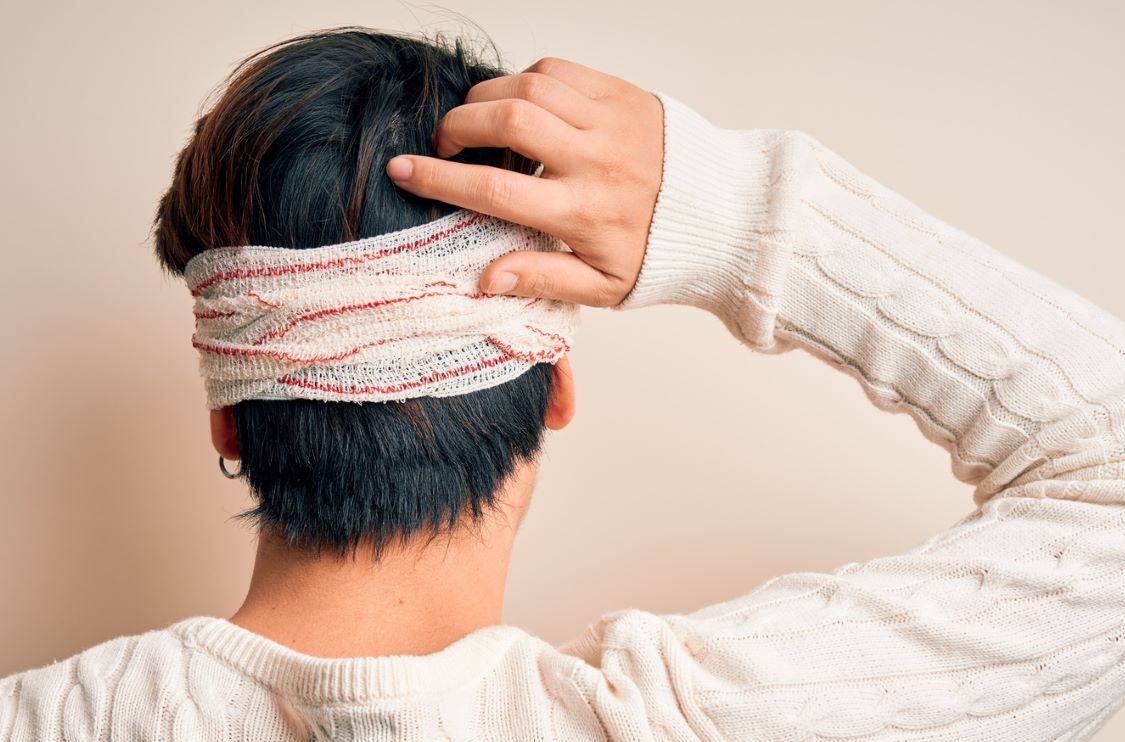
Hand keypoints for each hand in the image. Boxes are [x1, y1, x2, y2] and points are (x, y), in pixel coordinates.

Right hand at [385, 57, 662, 307]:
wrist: (722, 214)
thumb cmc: (656, 253)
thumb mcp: (600, 286)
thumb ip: (541, 280)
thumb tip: (484, 279)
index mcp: (583, 214)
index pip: (495, 191)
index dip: (439, 179)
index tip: (402, 171)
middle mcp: (594, 161)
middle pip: (506, 122)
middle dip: (457, 126)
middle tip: (443, 144)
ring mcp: (609, 120)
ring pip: (529, 87)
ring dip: (487, 99)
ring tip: (476, 122)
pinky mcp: (621, 94)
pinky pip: (558, 71)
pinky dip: (525, 80)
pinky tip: (518, 104)